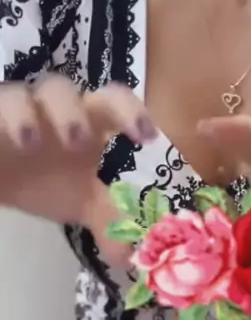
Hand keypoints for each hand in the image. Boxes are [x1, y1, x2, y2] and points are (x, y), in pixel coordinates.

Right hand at [0, 74, 156, 264]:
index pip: (113, 100)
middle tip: (80, 142)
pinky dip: (5, 119)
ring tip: (31, 143)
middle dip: (73, 110)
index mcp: (86, 119)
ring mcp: (19, 108)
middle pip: (64, 88)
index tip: (145, 137)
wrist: (1, 175)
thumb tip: (131, 252)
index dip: (131, 111)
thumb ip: (109, 218)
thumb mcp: (79, 199)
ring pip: (22, 93)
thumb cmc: (46, 178)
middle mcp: (53, 107)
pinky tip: (13, 142)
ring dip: (27, 114)